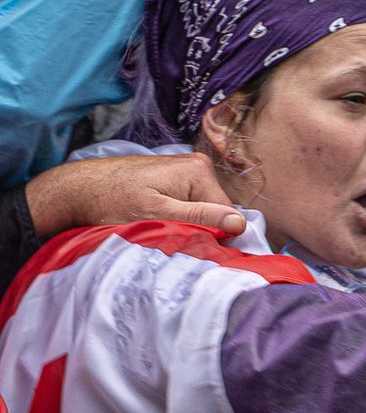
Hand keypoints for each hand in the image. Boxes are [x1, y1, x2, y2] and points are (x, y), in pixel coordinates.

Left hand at [24, 153, 244, 238]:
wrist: (77, 189)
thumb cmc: (111, 201)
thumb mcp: (157, 215)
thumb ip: (200, 218)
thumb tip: (240, 224)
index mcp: (199, 171)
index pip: (229, 215)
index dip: (214, 236)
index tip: (190, 247)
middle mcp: (197, 165)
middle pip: (216, 212)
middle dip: (199, 229)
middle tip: (168, 236)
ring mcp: (185, 170)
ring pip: (203, 211)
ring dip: (186, 225)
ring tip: (158, 227)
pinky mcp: (173, 178)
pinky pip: (189, 205)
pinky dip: (176, 218)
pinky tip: (156, 220)